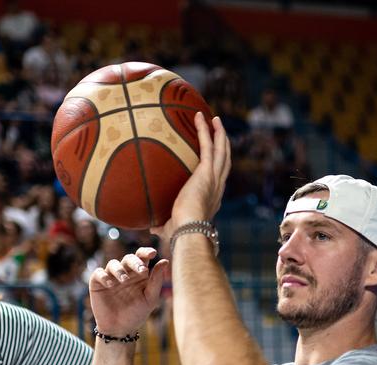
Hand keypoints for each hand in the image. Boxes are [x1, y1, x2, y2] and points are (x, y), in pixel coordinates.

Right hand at [88, 248, 168, 335]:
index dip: (146, 252)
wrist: (119, 329)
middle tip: (141, 270)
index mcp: (139, 274)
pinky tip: (110, 284)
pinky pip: (98, 273)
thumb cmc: (137, 313)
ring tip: (124, 280)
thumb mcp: (150, 298)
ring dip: (119, 270)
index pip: (142, 257)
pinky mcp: (97, 283)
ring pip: (113, 264)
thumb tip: (165, 261)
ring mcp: (110, 277)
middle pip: (128, 258)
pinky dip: (104, 276)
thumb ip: (156, 280)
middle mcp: (125, 272)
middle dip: (135, 262)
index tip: (153, 253)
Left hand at [150, 113, 231, 251]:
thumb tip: (151, 226)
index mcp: (212, 198)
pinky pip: (208, 145)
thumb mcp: (170, 228)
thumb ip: (162, 225)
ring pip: (222, 150)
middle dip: (223, 144)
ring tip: (214, 119)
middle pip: (224, 160)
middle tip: (218, 131)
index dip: (217, 167)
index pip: (217, 179)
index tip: (213, 158)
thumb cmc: (180, 235)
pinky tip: (200, 117)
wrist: (189, 232)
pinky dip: (205, 130)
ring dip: (219, 133)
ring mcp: (214, 178)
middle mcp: (217, 186)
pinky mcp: (207, 171)